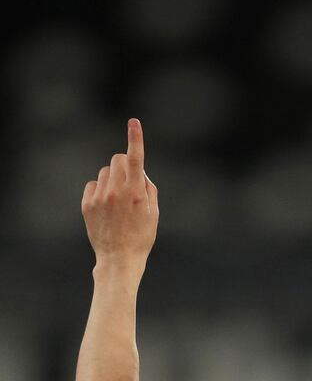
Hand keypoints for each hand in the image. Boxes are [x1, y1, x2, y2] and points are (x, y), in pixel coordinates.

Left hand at [82, 119, 158, 268]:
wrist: (119, 258)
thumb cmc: (142, 236)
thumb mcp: (154, 213)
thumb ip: (149, 188)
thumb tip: (140, 172)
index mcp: (137, 192)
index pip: (136, 158)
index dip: (136, 138)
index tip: (134, 122)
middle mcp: (117, 192)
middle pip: (117, 160)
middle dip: (125, 164)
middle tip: (130, 180)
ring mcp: (100, 197)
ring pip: (105, 172)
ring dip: (113, 178)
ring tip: (118, 199)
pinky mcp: (88, 204)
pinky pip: (93, 185)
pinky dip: (101, 189)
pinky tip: (106, 206)